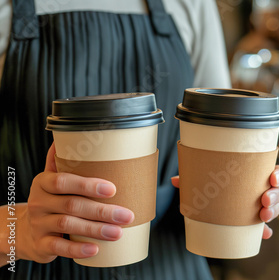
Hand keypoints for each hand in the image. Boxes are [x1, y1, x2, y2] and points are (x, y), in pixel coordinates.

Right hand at [14, 143, 133, 262]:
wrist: (24, 231)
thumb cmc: (50, 201)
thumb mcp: (52, 181)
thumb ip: (64, 162)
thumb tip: (76, 133)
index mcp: (44, 183)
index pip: (63, 181)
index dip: (87, 185)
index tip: (112, 189)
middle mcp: (39, 202)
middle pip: (72, 205)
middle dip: (102, 211)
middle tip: (126, 215)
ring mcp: (39, 224)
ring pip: (68, 225)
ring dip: (96, 229)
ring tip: (118, 232)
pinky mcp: (41, 245)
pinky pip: (59, 247)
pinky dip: (77, 250)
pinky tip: (95, 249)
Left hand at [171, 165, 278, 239]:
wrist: (213, 198)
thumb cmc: (215, 183)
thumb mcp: (206, 178)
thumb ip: (193, 177)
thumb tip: (175, 180)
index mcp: (256, 174)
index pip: (276, 172)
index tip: (272, 178)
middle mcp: (262, 189)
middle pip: (278, 191)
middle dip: (274, 196)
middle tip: (264, 200)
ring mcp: (261, 206)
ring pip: (275, 208)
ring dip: (272, 212)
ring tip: (263, 216)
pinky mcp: (255, 221)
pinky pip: (264, 227)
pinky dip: (265, 231)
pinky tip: (264, 234)